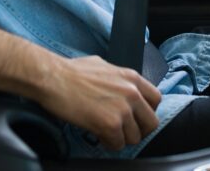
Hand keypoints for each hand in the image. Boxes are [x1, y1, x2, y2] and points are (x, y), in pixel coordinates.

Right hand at [38, 55, 161, 150]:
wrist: (53, 78)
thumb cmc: (71, 71)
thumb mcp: (103, 66)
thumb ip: (118, 78)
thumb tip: (118, 85)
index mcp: (132, 78)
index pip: (156, 100)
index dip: (146, 112)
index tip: (137, 117)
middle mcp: (132, 93)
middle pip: (151, 122)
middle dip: (138, 129)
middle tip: (124, 130)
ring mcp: (122, 109)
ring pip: (135, 137)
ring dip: (121, 138)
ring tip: (108, 133)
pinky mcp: (110, 124)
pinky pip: (118, 144)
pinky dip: (109, 143)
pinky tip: (99, 135)